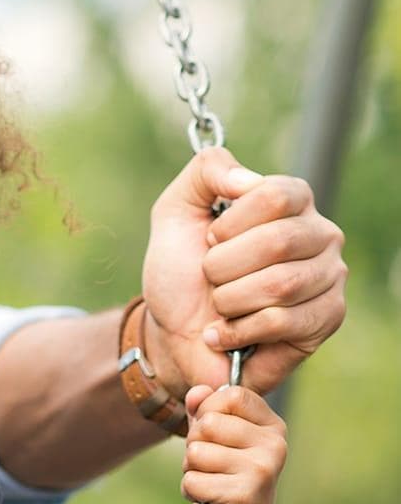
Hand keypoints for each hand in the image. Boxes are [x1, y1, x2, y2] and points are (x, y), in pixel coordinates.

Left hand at [141, 147, 344, 396]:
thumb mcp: (175, 211)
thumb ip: (206, 171)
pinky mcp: (328, 317)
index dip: (230, 223)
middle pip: (278, 241)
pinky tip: (226, 331)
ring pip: (281, 285)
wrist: (174, 330)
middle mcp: (319, 233)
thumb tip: (246, 180)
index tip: (209, 239)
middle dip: (222, 265)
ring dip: (229, 299)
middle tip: (210, 276)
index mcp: (290, 200)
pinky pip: (283, 322)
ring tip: (219, 304)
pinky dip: (239, 329)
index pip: (275, 195)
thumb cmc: (180, 268)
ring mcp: (330, 276)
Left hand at [180, 384, 286, 503]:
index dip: (208, 408)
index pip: (231, 394)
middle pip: (208, 422)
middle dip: (195, 444)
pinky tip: (210, 499)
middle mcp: (275, 445)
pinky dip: (191, 491)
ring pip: (196, 452)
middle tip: (211, 464)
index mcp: (272, 426)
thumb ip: (203, 408)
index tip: (213, 431)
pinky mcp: (245, 495)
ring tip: (212, 481)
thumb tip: (197, 392)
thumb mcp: (213, 436)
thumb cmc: (223, 473)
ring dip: (192, 469)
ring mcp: (263, 470)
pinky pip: (192, 480)